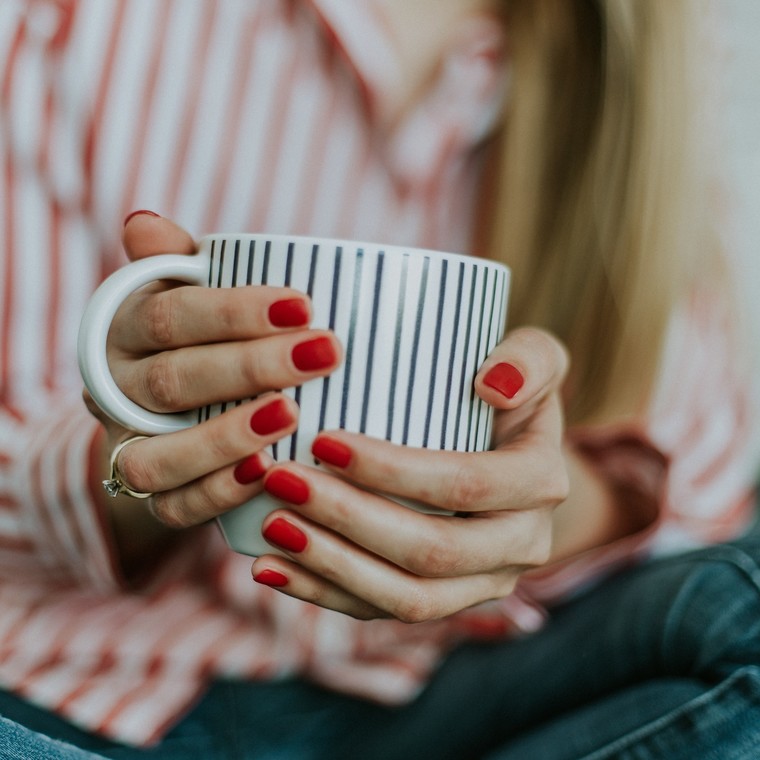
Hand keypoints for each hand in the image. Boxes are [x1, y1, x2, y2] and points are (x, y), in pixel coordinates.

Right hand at [84, 214, 341, 569]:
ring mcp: (129, 446)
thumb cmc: (198, 334)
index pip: (170, 315)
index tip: (304, 304)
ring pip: (156, 455)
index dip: (233, 311)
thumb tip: (145, 223)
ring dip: (225, 437)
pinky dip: (216, 493)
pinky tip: (266, 472)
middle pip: (173, 381)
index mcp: (123, 329)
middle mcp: (116, 390)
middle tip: (323, 353)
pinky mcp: (152, 495)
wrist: (169, 407)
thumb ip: (176, 262)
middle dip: (250, 367)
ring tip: (291, 415)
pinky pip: (171, 505)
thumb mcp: (187, 291)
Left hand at [250, 327, 569, 621]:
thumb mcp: (534, 358)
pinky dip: (324, 594)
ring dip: (332, 566)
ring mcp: (483, 583)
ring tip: (271, 528)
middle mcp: (522, 545)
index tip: (323, 441)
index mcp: (540, 483)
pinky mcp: (445, 602)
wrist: (509, 456)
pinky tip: (271, 568)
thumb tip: (493, 383)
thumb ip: (529, 357)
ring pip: (407, 598)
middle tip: (282, 481)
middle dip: (350, 520)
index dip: (394, 470)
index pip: (465, 485)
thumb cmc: (505, 395)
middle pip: (432, 552)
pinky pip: (384, 612)